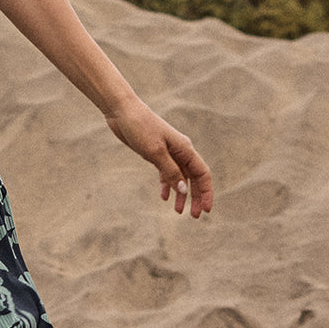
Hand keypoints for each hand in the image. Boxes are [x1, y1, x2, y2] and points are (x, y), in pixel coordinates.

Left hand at [105, 97, 212, 217]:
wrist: (121, 111)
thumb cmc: (140, 128)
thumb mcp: (155, 152)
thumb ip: (170, 171)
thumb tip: (184, 191)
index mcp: (185, 149)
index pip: (202, 174)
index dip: (206, 192)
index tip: (206, 210)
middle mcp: (180, 151)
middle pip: (193, 178)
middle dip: (195, 197)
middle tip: (194, 216)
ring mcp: (168, 152)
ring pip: (179, 177)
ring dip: (180, 194)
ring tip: (178, 211)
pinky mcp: (155, 153)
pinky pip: (166, 172)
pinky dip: (166, 184)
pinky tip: (163, 196)